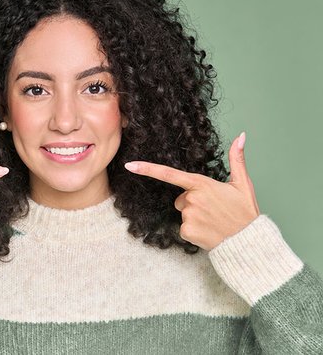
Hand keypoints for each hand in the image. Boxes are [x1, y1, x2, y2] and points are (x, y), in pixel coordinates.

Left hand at [123, 132, 259, 250]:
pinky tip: (208, 231)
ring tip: (213, 221)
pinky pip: (183, 228)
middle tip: (213, 210)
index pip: (169, 174)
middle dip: (193, 203)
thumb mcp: (242, 184)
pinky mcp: (186, 231)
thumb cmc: (245, 212)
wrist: (248, 242)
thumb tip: (241, 136)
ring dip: (194, 217)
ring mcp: (188, 216)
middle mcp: (192, 199)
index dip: (147, 169)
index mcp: (202, 184)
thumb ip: (237, 159)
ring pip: (182, 213)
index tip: (130, 165)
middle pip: (181, 198)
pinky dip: (194, 230)